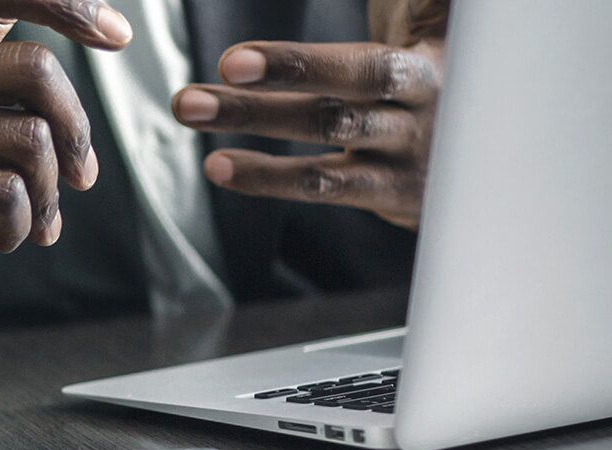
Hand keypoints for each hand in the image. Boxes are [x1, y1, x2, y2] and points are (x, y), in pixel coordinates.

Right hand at [0, 0, 132, 373]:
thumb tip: (56, 3)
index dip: (72, 4)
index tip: (116, 35)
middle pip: (36, 72)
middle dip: (76, 132)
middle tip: (80, 175)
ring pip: (29, 143)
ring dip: (53, 193)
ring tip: (40, 219)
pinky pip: (4, 195)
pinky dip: (23, 223)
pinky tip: (6, 237)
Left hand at [170, 0, 447, 229]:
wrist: (494, 151)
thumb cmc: (441, 72)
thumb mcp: (439, 27)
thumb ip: (422, 4)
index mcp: (428, 67)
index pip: (363, 66)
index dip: (299, 65)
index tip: (233, 61)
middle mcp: (420, 112)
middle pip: (340, 101)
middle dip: (269, 90)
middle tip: (202, 88)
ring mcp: (405, 157)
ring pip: (324, 139)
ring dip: (253, 124)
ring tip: (191, 110)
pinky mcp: (389, 194)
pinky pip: (321, 186)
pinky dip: (266, 178)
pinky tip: (218, 165)